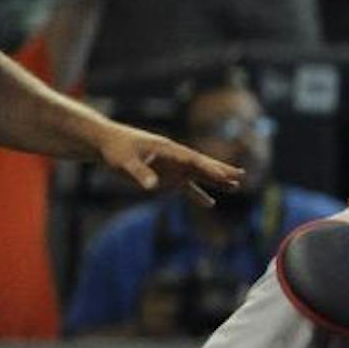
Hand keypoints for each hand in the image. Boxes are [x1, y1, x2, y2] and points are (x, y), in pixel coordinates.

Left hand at [92, 118, 245, 206]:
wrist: (106, 144)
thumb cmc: (115, 149)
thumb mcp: (124, 161)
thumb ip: (139, 173)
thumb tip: (152, 187)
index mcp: (168, 149)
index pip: (193, 159)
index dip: (209, 167)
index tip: (224, 175)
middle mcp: (174, 157)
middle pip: (202, 165)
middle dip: (221, 170)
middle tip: (241, 175)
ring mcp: (172, 167)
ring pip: (198, 175)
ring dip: (215, 181)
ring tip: (236, 186)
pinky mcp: (166, 176)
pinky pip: (185, 187)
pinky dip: (197, 195)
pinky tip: (210, 204)